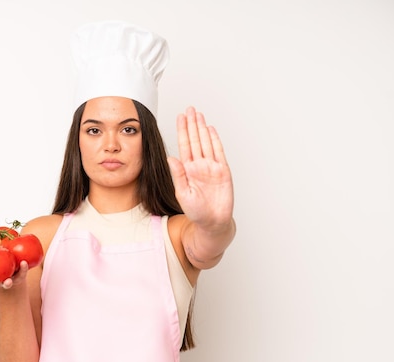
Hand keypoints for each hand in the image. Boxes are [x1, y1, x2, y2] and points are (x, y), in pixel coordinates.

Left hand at [167, 106, 233, 229]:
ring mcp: (211, 167)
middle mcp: (199, 165)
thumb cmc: (196, 211)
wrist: (212, 222)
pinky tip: (211, 130)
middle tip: (190, 109)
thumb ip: (178, 175)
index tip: (180, 117)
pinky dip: (215, 140)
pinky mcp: (223, 171)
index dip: (182, 130)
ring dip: (202, 128)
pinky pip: (219, 152)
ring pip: (206, 143)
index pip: (184, 145)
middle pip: (195, 140)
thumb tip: (170, 158)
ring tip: (199, 114)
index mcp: (187, 170)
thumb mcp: (182, 194)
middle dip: (192, 124)